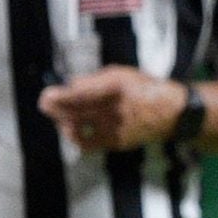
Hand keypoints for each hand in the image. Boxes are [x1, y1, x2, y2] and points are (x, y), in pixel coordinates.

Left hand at [40, 68, 185, 152]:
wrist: (171, 113)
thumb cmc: (146, 90)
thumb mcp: (122, 73)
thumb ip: (95, 80)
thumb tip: (71, 84)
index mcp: (115, 86)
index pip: (79, 93)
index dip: (60, 96)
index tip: (47, 95)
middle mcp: (114, 108)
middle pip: (75, 112)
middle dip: (55, 109)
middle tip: (46, 104)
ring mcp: (115, 128)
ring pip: (79, 129)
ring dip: (64, 124)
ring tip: (60, 118)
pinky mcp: (117, 143)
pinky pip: (89, 143)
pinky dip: (78, 137)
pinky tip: (74, 131)